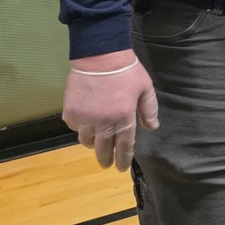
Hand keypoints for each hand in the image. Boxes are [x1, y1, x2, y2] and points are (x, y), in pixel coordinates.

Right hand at [63, 51, 158, 171]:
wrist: (100, 56)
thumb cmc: (127, 71)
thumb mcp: (145, 88)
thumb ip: (149, 109)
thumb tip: (153, 127)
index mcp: (123, 118)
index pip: (124, 145)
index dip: (123, 159)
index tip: (121, 168)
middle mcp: (103, 123)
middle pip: (103, 149)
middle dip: (106, 158)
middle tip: (107, 163)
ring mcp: (85, 119)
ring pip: (87, 141)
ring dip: (93, 143)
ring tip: (97, 142)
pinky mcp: (71, 112)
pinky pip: (75, 128)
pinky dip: (80, 129)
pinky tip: (86, 124)